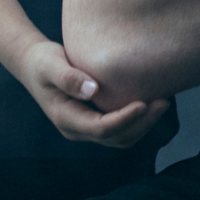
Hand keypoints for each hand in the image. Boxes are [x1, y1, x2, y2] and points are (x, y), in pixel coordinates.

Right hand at [16, 37, 170, 147]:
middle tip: (164, 101)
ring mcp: (86, 127)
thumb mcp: (51, 65)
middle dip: (142, 124)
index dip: (124, 119)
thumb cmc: (42, 61)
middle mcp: (77, 128)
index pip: (101, 128)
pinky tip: (152, 100)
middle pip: (116, 138)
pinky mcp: (95, 119)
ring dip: (144, 125)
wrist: (35, 64)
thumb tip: (92, 90)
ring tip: (163, 102)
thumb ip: (68, 77)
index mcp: (66, 118)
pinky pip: (121, 128)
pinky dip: (139, 120)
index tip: (144, 103)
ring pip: (121, 137)